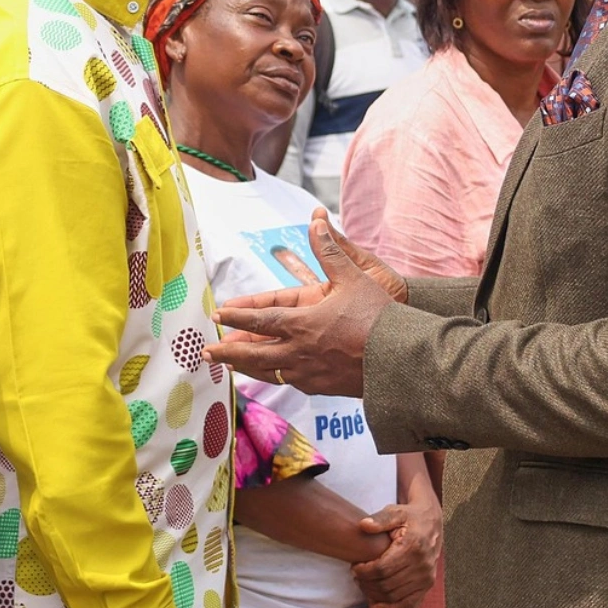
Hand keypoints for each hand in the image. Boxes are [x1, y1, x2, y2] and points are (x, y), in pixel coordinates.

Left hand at [210, 214, 392, 395]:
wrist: (401, 360)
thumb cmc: (378, 316)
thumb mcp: (354, 277)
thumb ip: (330, 250)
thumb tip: (315, 219)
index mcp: (302, 323)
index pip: (260, 319)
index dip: (237, 315)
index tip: (218, 314)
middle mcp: (298, 351)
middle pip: (253, 353)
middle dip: (228, 351)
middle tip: (207, 351)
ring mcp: (308, 373)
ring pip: (267, 371)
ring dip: (245, 368)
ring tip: (230, 367)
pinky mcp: (321, 387)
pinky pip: (289, 382)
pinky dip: (273, 377)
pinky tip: (271, 375)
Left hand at [351, 501, 439, 607]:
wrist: (432, 523)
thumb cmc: (409, 516)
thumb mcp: (395, 512)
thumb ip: (379, 519)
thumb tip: (363, 525)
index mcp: (413, 547)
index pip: (382, 568)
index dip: (364, 571)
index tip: (354, 567)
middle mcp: (422, 565)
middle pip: (386, 586)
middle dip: (366, 584)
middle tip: (357, 576)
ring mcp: (426, 578)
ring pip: (393, 597)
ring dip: (374, 594)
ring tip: (365, 582)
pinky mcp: (427, 585)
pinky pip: (405, 604)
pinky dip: (388, 605)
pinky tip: (376, 600)